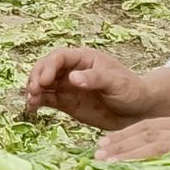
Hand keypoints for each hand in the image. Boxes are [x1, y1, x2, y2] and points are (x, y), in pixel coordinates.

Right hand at [23, 48, 156, 130]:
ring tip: (31, 102)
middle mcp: (72, 70)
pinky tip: (32, 109)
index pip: (59, 57)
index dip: (48, 67)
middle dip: (36, 77)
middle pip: (46, 68)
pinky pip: (47, 99)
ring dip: (33, 90)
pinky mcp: (66, 102)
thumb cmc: (131, 91)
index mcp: (84, 59)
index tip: (45, 81)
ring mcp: (68, 87)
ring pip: (43, 84)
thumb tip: (72, 78)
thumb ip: (95, 79)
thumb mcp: (117, 83)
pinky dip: (37, 102)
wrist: (138, 111)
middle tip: (33, 91)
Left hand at [96, 115, 169, 160]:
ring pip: (153, 141)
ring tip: (104, 163)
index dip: (126, 135)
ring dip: (126, 152)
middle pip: (147, 131)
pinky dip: (146, 159)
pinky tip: (129, 169)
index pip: (152, 127)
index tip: (105, 145)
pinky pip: (169, 152)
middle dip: (120, 143)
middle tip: (96, 156)